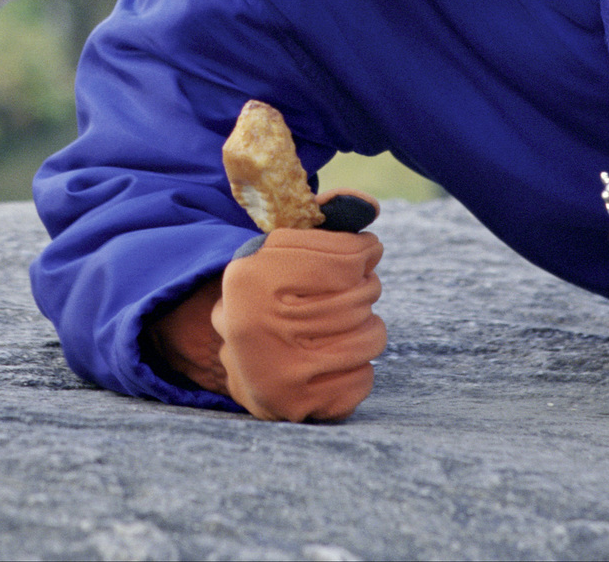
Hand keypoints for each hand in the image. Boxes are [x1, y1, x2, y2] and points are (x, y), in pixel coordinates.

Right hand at [143, 192, 385, 421]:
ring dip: (369, 328)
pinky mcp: (296, 406)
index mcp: (250, 276)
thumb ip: (323, 221)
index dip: (364, 251)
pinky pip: (363, 379)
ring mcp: (277, 368)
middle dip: (367, 289)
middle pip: (360, 296)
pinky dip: (360, 369)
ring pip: (370, 337)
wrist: (238, 363)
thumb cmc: (271, 295)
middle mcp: (257, 322)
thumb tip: (369, 204)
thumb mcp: (281, 252)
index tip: (366, 252)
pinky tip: (336, 361)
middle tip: (357, 289)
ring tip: (349, 325)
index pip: (344, 258)